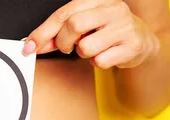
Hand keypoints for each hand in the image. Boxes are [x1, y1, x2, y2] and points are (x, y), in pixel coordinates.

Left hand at [22, 0, 159, 68]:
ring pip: (86, 47)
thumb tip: (33, 44)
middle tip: (69, 47)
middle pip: (74, 25)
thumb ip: (57, 34)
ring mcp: (124, 26)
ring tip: (93, 48)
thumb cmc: (107, 32)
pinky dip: (97, 63)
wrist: (141, 41)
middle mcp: (112, 8)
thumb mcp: (82, 27)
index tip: (28, 47)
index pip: (63, 14)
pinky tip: (106, 54)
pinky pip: (100, 61)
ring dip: (83, 54)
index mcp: (97, 0)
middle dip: (64, 42)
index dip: (42, 32)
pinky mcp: (132, 45)